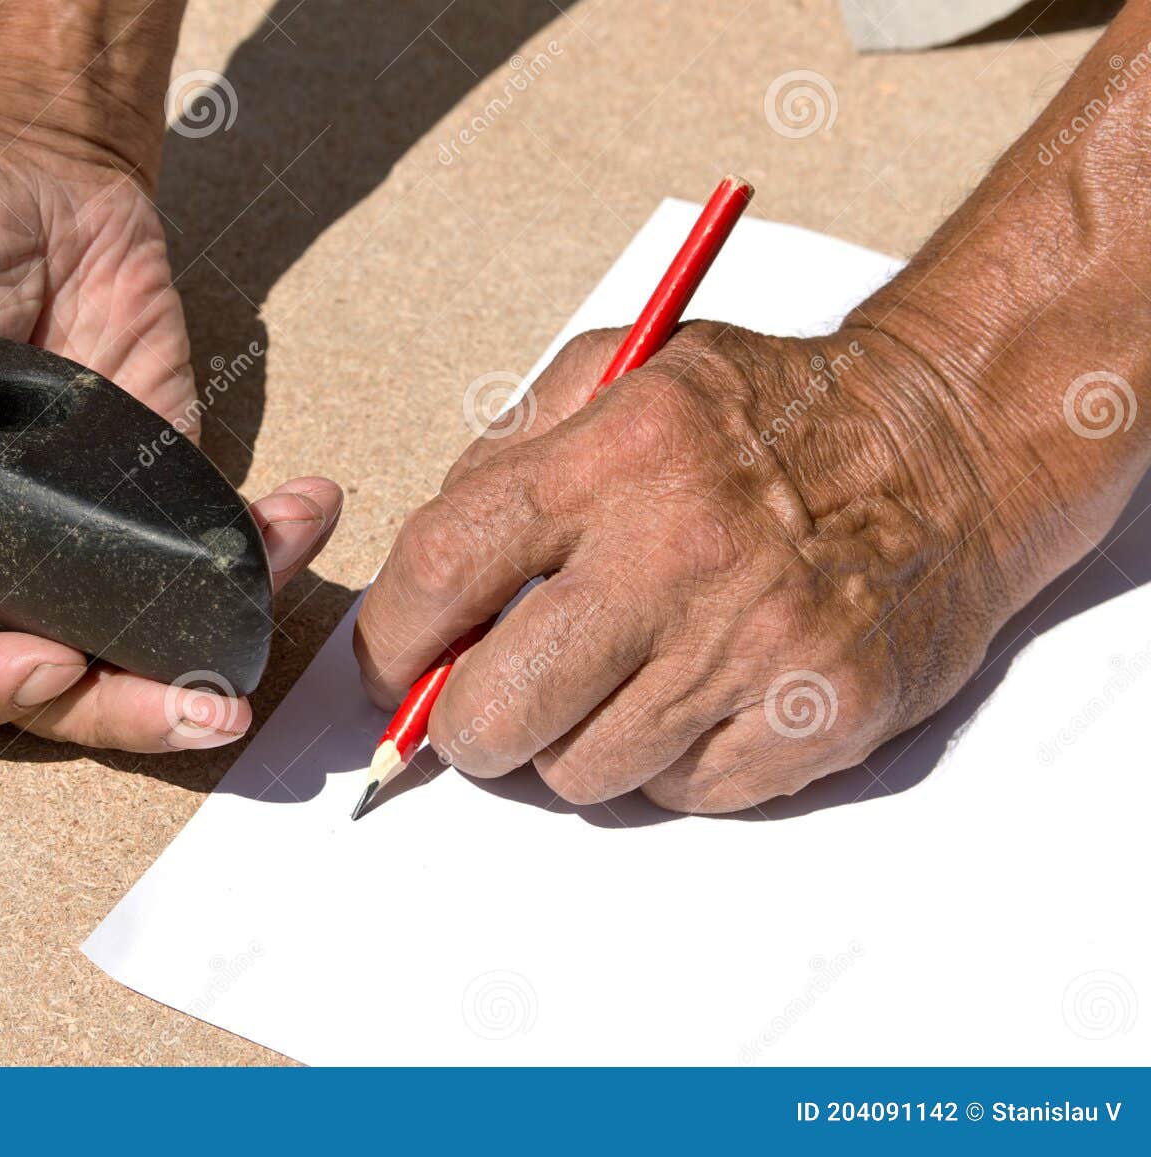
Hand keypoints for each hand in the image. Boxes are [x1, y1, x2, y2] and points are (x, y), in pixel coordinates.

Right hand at [0, 104, 339, 750]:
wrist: (22, 160)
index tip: (47, 665)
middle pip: (47, 686)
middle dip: (123, 713)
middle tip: (203, 711)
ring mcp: (79, 529)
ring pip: (136, 640)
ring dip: (206, 661)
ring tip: (257, 661)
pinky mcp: (159, 484)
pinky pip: (212, 546)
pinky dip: (269, 550)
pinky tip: (307, 515)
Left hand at [354, 322, 1037, 811]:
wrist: (947, 448)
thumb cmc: (770, 415)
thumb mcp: (627, 369)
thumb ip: (509, 452)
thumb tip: (426, 579)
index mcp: (619, 457)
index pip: (445, 569)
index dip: (389, 638)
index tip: (386, 664)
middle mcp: (682, 556)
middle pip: (497, 710)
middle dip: (464, 725)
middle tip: (485, 702)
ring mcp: (756, 649)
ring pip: (582, 773)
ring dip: (574, 740)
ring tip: (621, 676)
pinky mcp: (817, 720)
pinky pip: (680, 795)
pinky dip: (668, 761)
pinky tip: (699, 693)